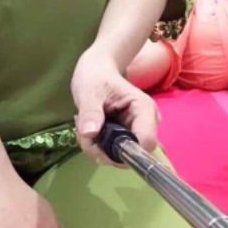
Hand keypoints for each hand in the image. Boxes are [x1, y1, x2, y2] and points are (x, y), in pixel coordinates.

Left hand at [71, 45, 160, 166]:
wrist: (95, 71)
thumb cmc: (95, 77)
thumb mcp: (89, 91)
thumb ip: (90, 112)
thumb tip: (89, 133)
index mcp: (143, 109)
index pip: (146, 143)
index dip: (122, 152)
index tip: (95, 142)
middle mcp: (146, 123)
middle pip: (129, 154)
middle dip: (101, 149)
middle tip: (82, 131)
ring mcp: (137, 132)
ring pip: (118, 156)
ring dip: (95, 147)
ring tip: (83, 126)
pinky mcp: (126, 137)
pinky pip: (112, 152)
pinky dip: (96, 145)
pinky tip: (88, 129)